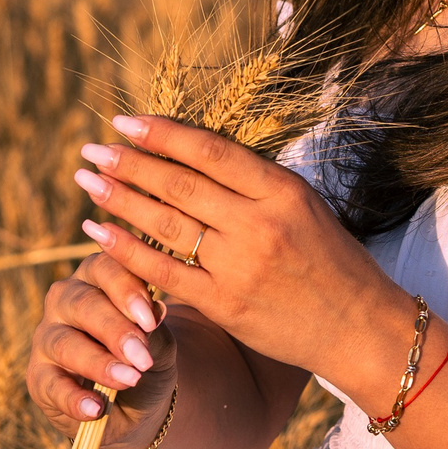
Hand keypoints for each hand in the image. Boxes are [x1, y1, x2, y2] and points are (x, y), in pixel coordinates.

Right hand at [25, 252, 175, 439]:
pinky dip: (74, 399)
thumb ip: (152, 328)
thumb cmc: (146, 357)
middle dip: (114, 330)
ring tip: (130, 380)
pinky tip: (96, 409)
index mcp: (96, 278)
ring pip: (65, 344)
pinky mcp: (38, 377)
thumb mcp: (159, 342)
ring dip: (99, 364)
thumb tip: (152, 315)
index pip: (105, 269)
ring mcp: (46, 337)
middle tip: (142, 356)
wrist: (137, 404)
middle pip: (82, 304)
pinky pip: (51, 385)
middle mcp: (65, 300)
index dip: (126, 290)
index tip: (150, 318)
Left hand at [72, 115, 413, 393]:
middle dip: (129, 163)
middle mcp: (260, 224)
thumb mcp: (306, 206)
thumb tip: (194, 152)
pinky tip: (96, 232)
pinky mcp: (225, 304)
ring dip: (119, 199)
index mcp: (283, 192)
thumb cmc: (334, 261)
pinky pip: (164, 271)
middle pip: (180, 184)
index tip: (125, 121)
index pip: (211, 152)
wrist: (359, 327)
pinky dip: (126, 249)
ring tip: (88, 181)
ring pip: (166, 223)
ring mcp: (240, 266)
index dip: (163, 133)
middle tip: (93, 149)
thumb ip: (255, 183)